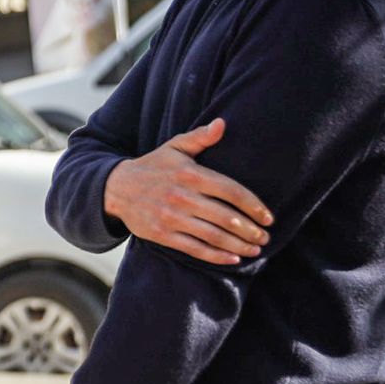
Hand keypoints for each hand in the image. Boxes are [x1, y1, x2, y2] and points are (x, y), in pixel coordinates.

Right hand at [101, 119, 274, 265]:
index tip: (269, 218)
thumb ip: (200, 137)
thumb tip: (222, 124)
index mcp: (189, 174)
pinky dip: (217, 257)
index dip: (254, 206)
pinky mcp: (162, 234)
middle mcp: (181, 197)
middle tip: (265, 237)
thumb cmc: (153, 166)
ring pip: (214, 236)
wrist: (115, 188)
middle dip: (251, 231)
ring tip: (255, 249)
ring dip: (239, 246)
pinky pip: (195, 249)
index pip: (231, 191)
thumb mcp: (174, 147)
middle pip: (227, 218)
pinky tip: (233, 259)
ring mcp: (171, 217)